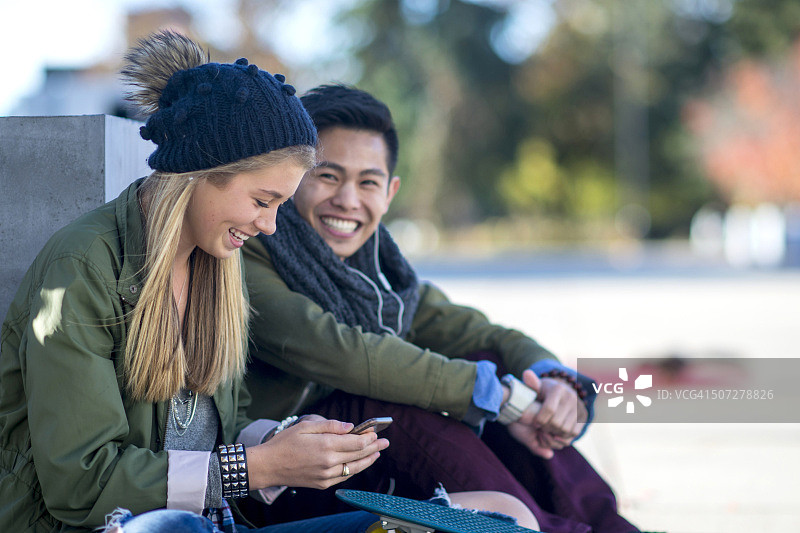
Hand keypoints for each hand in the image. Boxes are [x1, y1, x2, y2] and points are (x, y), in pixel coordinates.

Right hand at [246, 416, 388, 489]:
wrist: (268, 466)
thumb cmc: (284, 443)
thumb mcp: (306, 426)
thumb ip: (330, 425)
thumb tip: (350, 427)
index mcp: (326, 445)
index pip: (356, 443)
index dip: (369, 437)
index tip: (375, 431)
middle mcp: (329, 462)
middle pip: (358, 455)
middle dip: (374, 447)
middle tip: (385, 442)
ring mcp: (326, 475)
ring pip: (354, 468)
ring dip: (368, 460)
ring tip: (377, 453)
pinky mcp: (322, 484)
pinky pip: (344, 477)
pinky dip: (354, 470)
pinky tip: (359, 464)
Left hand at [506, 370, 586, 457]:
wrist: (560, 393)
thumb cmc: (543, 392)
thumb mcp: (536, 387)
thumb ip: (530, 383)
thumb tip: (526, 374)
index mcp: (558, 389)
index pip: (549, 410)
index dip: (540, 420)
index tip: (534, 423)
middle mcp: (571, 397)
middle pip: (557, 422)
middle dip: (546, 428)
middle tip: (540, 427)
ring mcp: (579, 406)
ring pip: (565, 429)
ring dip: (554, 433)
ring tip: (547, 429)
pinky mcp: (583, 416)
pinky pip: (574, 432)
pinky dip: (564, 436)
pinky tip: (556, 432)